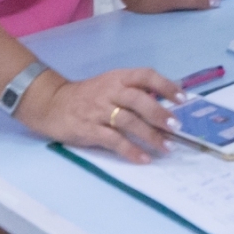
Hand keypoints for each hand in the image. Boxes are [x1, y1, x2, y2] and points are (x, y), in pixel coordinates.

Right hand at [13, 67, 182, 163]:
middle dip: (160, 114)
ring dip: (150, 135)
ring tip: (167, 147)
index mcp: (118, 77)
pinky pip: (113, 140)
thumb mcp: (110, 84)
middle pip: (139, 100)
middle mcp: (110, 91)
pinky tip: (143, 158)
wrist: (51, 103)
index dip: (166, 86)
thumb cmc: (87, 95)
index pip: (146, 75)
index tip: (182, 99)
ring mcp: (98, 110)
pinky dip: (130, 150)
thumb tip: (165, 103)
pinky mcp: (89, 129)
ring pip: (129, 121)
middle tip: (176, 127)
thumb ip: (134, 91)